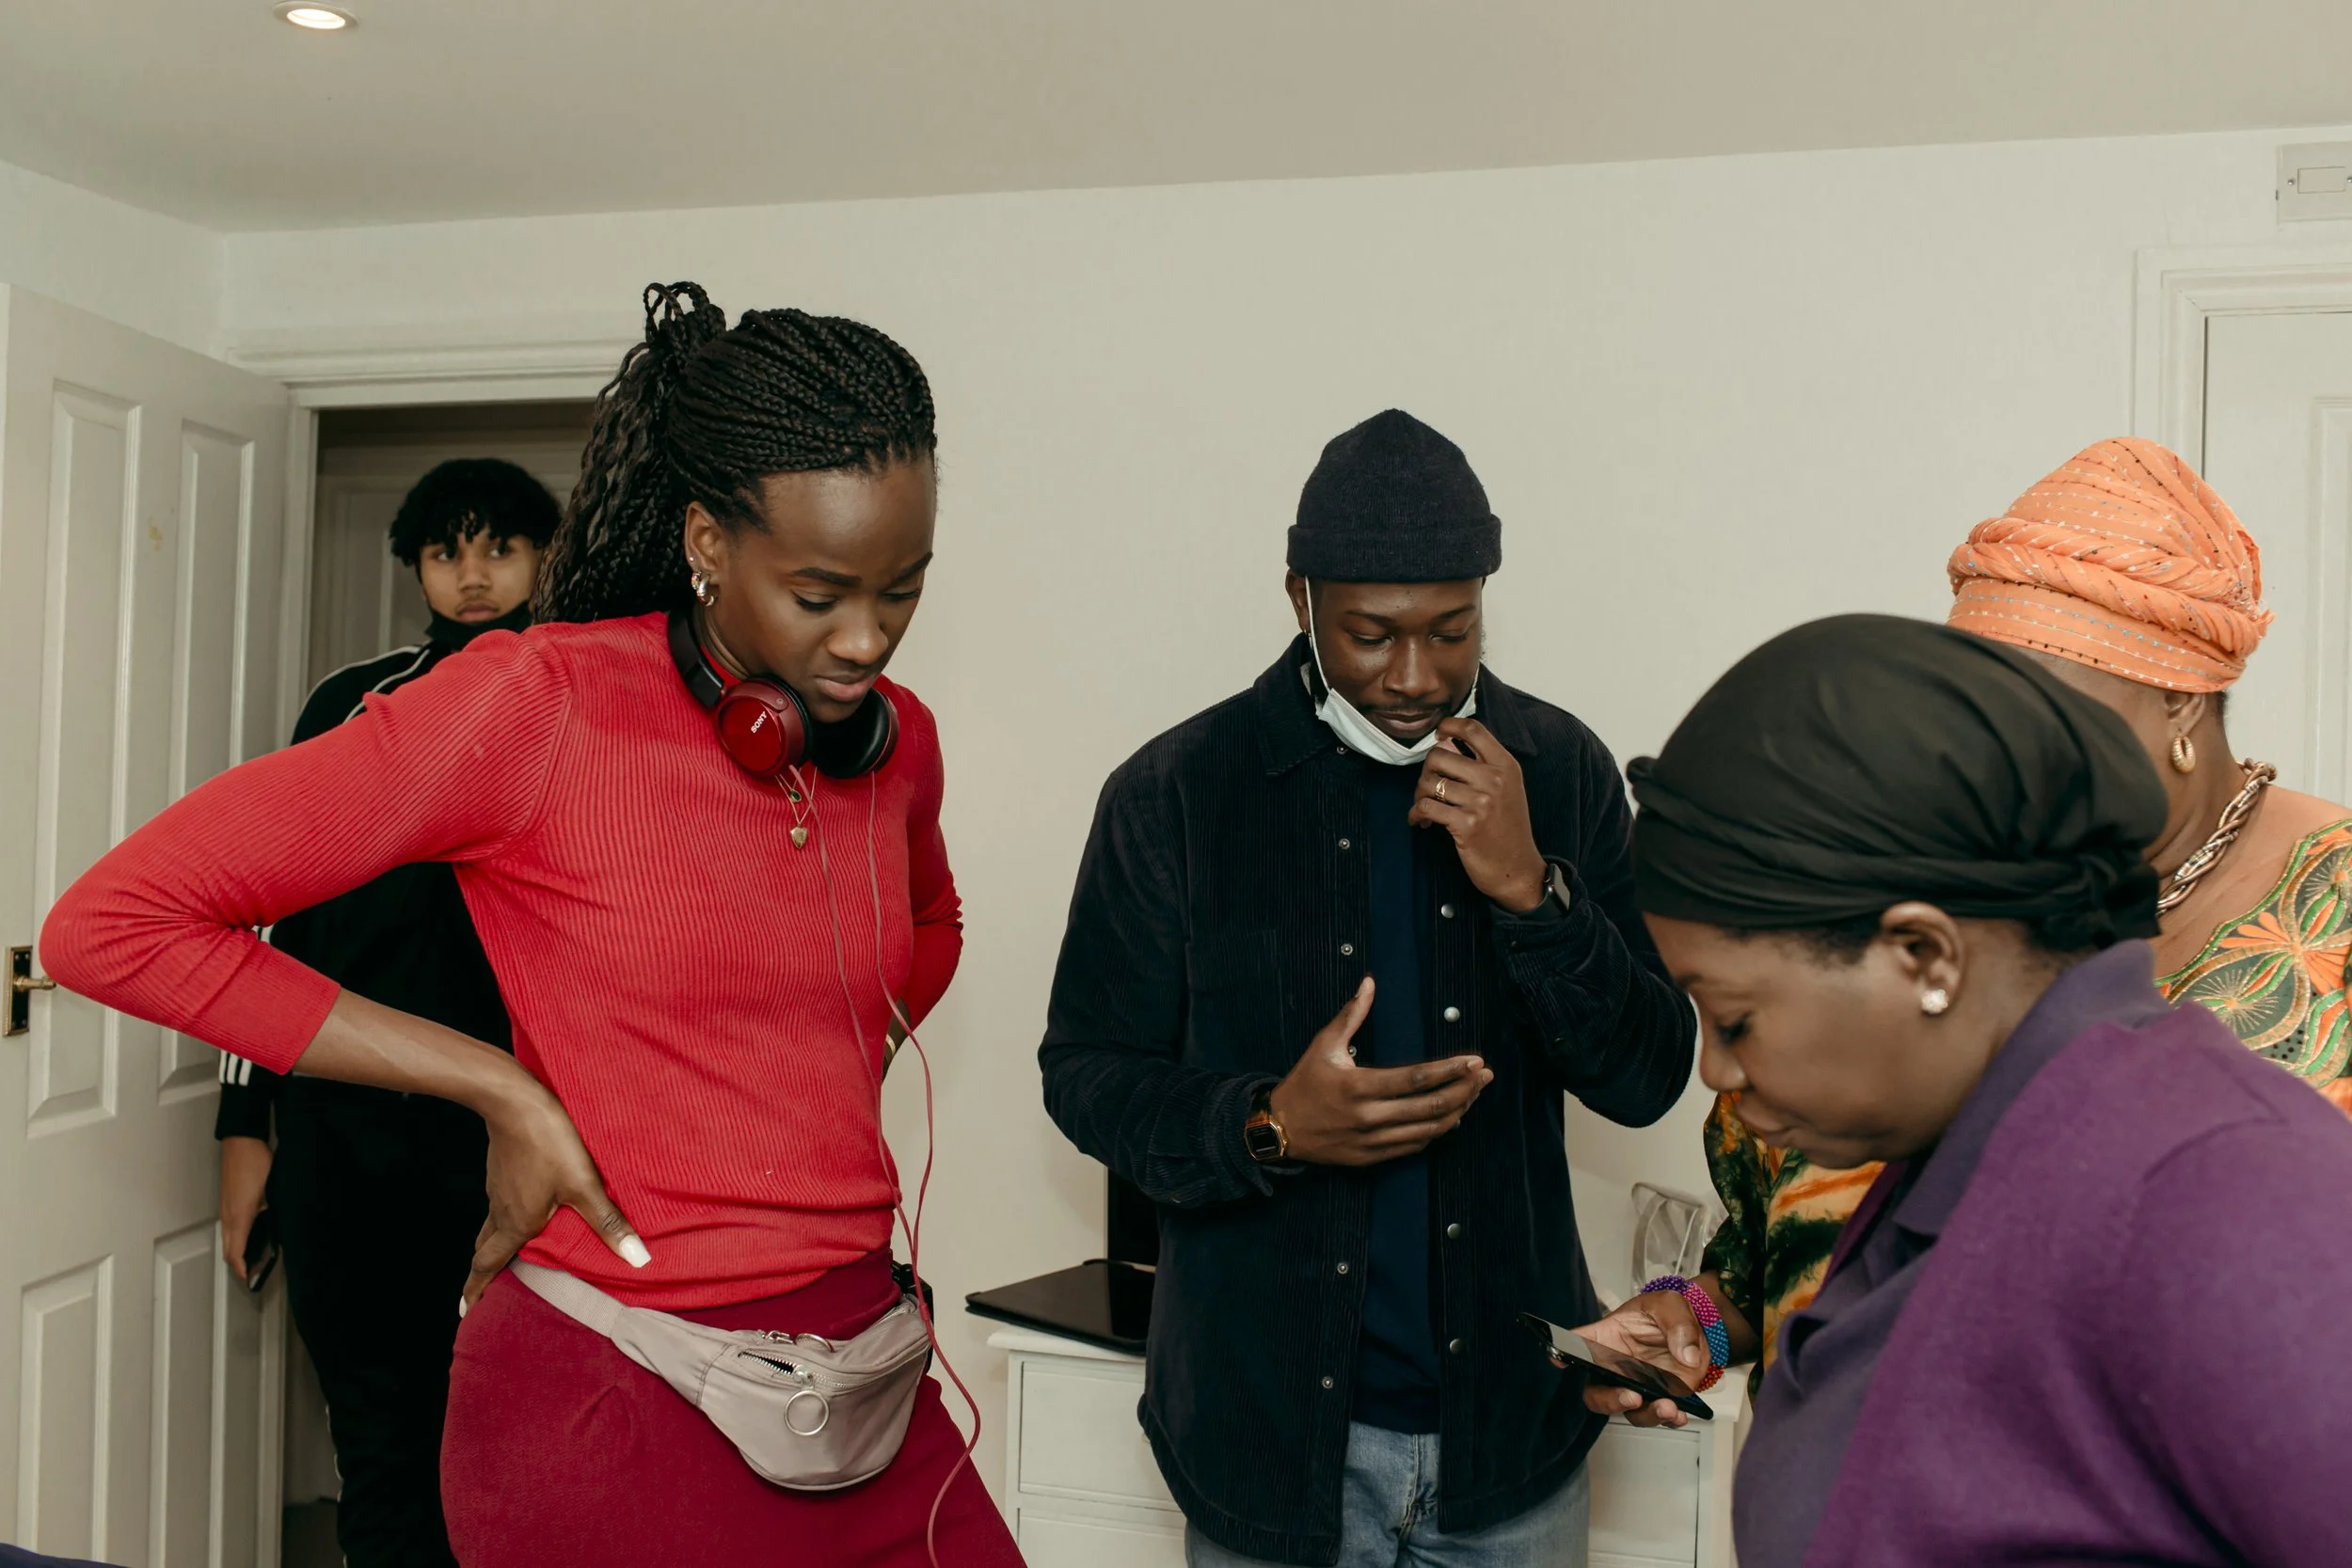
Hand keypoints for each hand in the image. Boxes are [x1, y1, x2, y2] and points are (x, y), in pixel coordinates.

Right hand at [219, 1136, 271, 1282]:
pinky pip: (230, 1228)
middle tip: (256, 1272)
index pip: (235, 1253)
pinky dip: (238, 1239)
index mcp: (240, 1217)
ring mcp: (225, 1209)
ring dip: (238, 1252)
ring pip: (228, 1239)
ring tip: (256, 1258)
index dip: (242, 1269)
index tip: (252, 1279)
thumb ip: (273, 1212)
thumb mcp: (271, 1190)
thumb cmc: (257, 1164)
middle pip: (229, 1250)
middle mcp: (228, 1217)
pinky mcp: (227, 1202)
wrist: (241, 1142)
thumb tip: (279, 1230)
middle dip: (240, 1265)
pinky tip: (253, 1236)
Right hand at [463, 1076, 649, 1310]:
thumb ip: (609, 1223)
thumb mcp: (584, 1186)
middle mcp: (502, 1209)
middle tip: (480, 1289)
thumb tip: (636, 1259)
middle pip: (485, 1247)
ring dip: (495, 1242)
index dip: (476, 1289)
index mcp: (517, 1223)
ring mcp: (498, 1187)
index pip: (488, 1264)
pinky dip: (505, 1215)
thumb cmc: (548, 1143)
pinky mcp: (502, 1168)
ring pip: (492, 1223)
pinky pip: (501, 1201)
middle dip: (482, 1271)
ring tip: (506, 1253)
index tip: (466, 1310)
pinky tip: (524, 1206)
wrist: (514, 1099)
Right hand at [1266, 978, 1494, 1165]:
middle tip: (1485, 1076)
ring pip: (1427, 1131)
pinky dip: (1436, 1133)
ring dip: (1457, 1112)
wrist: (1279, 1129)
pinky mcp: (1372, 1158)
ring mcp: (1372, 1141)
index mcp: (1358, 1086)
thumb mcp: (1323, 1045)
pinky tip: (1450, 1118)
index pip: (1415, 1079)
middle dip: (1464, 1091)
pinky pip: (1413, 1147)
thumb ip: (1351, 1014)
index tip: (1474, 1060)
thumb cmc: (1303, 1083)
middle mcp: (1369, 1117)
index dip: (1449, 1070)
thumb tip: (1370, 982)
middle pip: (1429, 1107)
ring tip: (1474, 1094)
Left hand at [1411, 718, 1548, 912]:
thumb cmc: (1508, 829)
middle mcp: (1494, 779)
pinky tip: (1420, 821)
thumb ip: (1482, 765)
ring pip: (1429, 781)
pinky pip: (1425, 807)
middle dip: (1426, 771)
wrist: (1518, 869)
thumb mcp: (1507, 789)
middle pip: (1440, 754)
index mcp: (1506, 765)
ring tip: (1424, 807)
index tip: (1437, 734)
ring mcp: (1481, 801)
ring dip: (1419, 795)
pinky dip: (1416, 814)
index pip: (1473, 729)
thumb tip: (1444, 743)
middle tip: (1428, 788)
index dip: (1449, 725)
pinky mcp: (1466, 824)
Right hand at [1569, 1291, 1711, 1428]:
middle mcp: (1616, 1366)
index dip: (1563, 1352)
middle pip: (1597, 1392)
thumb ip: (1677, 1325)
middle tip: (1630, 1397)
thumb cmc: (1669, 1313)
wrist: (1695, 1328)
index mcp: (1608, 1337)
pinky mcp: (1662, 1396)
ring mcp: (1638, 1384)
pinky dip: (1670, 1419)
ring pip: (1630, 1410)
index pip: (1579, 1344)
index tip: (1558, 1358)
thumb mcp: (1669, 1305)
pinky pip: (1660, 1415)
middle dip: (1610, 1401)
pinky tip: (1679, 1414)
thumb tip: (1685, 1355)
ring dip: (1647, 1414)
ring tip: (1666, 1407)